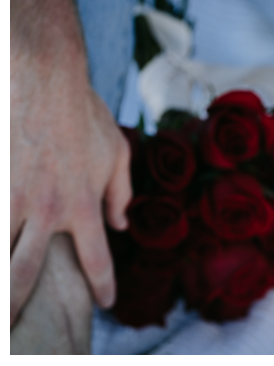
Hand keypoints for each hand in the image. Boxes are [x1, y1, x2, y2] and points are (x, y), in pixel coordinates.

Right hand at [11, 55, 130, 324]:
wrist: (44, 78)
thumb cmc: (82, 112)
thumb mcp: (115, 149)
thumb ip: (120, 190)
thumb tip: (122, 224)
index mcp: (82, 205)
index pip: (95, 259)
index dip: (102, 285)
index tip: (105, 303)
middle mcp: (47, 212)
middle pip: (25, 278)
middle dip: (14, 309)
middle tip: (13, 333)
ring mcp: (14, 200)